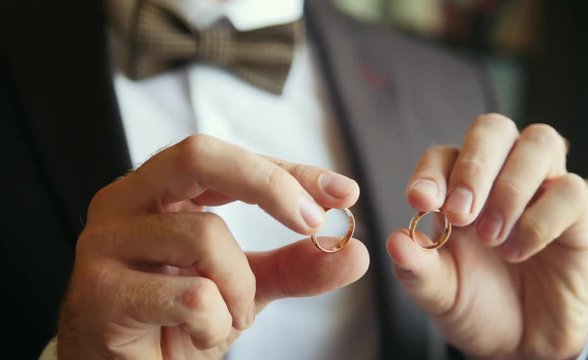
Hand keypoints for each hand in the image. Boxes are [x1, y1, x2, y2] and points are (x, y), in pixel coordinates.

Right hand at [57, 135, 368, 358]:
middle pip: (200, 155)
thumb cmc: (176, 318)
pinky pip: (193, 296)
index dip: (289, 171)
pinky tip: (201, 334)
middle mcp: (127, 202)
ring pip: (206, 236)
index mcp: (160, 189)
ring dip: (241, 287)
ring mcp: (107, 243)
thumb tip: (354, 252)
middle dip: (270, 184)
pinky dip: (217, 323)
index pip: (228, 158)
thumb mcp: (246, 285)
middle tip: (313, 223)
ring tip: (232, 315)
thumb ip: (295, 266)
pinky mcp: (101, 291)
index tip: (343, 192)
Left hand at [387, 114, 587, 358]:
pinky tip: (519, 250)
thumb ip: (415, 267)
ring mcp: (540, 191)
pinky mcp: (576, 216)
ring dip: (510, 186)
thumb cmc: (473, 304)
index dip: (431, 172)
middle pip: (493, 129)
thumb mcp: (436, 291)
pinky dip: (541, 218)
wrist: (519, 341)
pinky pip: (571, 190)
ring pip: (540, 142)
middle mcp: (499, 178)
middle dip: (475, 166)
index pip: (443, 156)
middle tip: (460, 214)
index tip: (421, 201)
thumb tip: (395, 240)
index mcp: (456, 189)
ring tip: (492, 236)